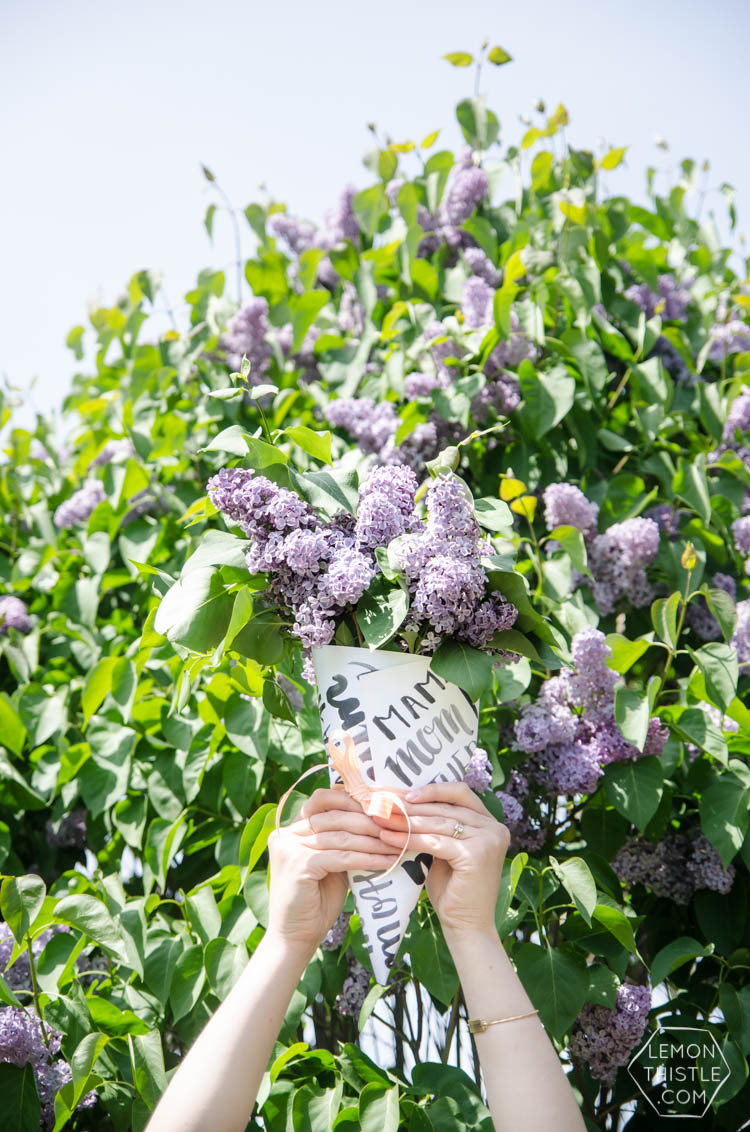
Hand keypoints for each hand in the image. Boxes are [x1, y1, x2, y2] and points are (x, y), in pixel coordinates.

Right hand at [265, 788, 400, 951]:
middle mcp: (287, 834)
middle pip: (336, 815)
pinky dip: (368, 858)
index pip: (322, 799)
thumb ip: (341, 841)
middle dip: (370, 819)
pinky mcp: (300, 864)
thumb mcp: (329, 863)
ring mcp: (290, 848)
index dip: (352, 799)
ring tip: (398, 843)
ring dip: (374, 839)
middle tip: (397, 823)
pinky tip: (387, 861)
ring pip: (341, 836)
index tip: (381, 805)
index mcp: (291, 829)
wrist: (296, 937)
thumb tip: (376, 820)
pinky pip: (342, 856)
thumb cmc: (316, 901)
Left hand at [376, 781, 509, 939]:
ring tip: (381, 819)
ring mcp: (489, 840)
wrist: (466, 926)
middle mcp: (495, 828)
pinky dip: (411, 838)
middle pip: (446, 807)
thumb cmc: (453, 890)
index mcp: (490, 823)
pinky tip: (389, 838)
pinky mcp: (477, 854)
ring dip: (406, 821)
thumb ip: (438, 827)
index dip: (432, 790)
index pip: (460, 793)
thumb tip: (405, 802)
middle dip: (411, 806)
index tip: (403, 794)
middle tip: (382, 805)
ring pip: (439, 823)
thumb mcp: (445, 850)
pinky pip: (436, 841)